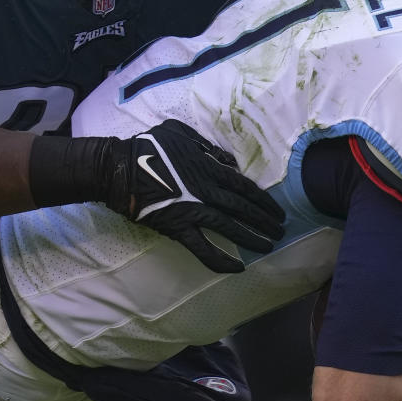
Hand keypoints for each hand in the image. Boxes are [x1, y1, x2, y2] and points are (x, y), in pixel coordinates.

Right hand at [103, 120, 284, 271]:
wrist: (120, 169)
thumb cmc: (148, 147)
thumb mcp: (180, 133)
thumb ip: (207, 146)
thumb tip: (228, 161)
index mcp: (208, 168)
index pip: (245, 187)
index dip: (264, 201)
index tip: (278, 211)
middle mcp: (207, 192)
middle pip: (243, 209)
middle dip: (265, 221)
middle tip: (281, 231)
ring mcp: (193, 212)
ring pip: (230, 229)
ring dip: (252, 239)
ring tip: (268, 247)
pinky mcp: (178, 229)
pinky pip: (203, 249)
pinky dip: (221, 260)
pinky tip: (238, 268)